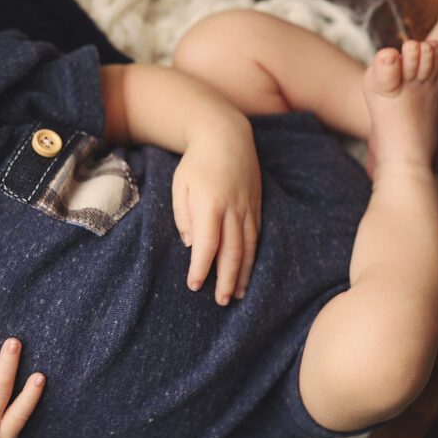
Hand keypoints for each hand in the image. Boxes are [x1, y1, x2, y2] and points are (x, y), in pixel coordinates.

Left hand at [171, 116, 261, 304]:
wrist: (226, 135)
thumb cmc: (196, 162)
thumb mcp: (180, 186)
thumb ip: (184, 217)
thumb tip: (191, 245)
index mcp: (210, 204)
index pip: (207, 244)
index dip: (201, 267)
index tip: (194, 285)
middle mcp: (233, 209)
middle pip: (232, 251)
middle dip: (226, 279)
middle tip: (222, 301)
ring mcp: (248, 208)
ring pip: (248, 247)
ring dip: (243, 273)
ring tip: (238, 294)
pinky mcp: (257, 206)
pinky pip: (256, 236)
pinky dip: (253, 257)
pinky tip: (248, 270)